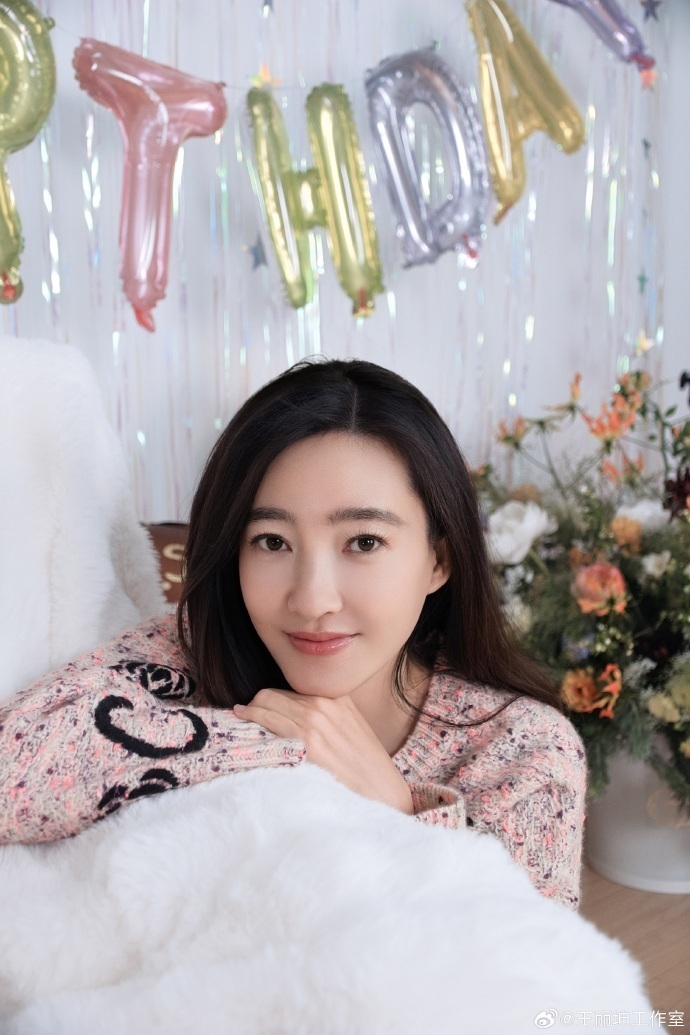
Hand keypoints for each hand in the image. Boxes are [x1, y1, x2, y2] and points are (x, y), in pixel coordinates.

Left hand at [233, 689, 413, 813]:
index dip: (272, 699)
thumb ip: (329, 717)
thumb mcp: (353, 729)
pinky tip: (244, 726)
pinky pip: (268, 723)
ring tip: (240, 717)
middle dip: (257, 703)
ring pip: (267, 704)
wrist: (385, 793)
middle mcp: (324, 704)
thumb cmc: (368, 768)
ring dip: (250, 710)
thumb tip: (297, 717)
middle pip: (274, 694)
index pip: (290, 689)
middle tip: (245, 713)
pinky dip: (252, 721)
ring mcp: (315, 722)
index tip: (260, 705)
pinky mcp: (307, 743)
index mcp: (337, 697)